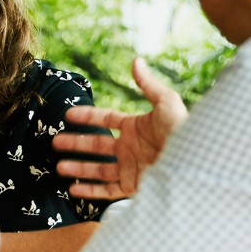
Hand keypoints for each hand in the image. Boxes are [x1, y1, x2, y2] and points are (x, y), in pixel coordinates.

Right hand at [53, 57, 186, 198]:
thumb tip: (136, 60)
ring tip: (59, 167)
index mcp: (136, 127)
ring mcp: (132, 169)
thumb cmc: (183, 130)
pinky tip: (74, 189)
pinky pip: (108, 191)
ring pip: (99, 169)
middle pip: (97, 145)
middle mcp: (131, 148)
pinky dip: (90, 190)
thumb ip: (148, 84)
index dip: (87, 117)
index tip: (68, 115)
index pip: (106, 120)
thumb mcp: (166, 102)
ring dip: (79, 168)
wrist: (195, 162)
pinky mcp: (135, 188)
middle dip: (76, 144)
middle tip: (55, 142)